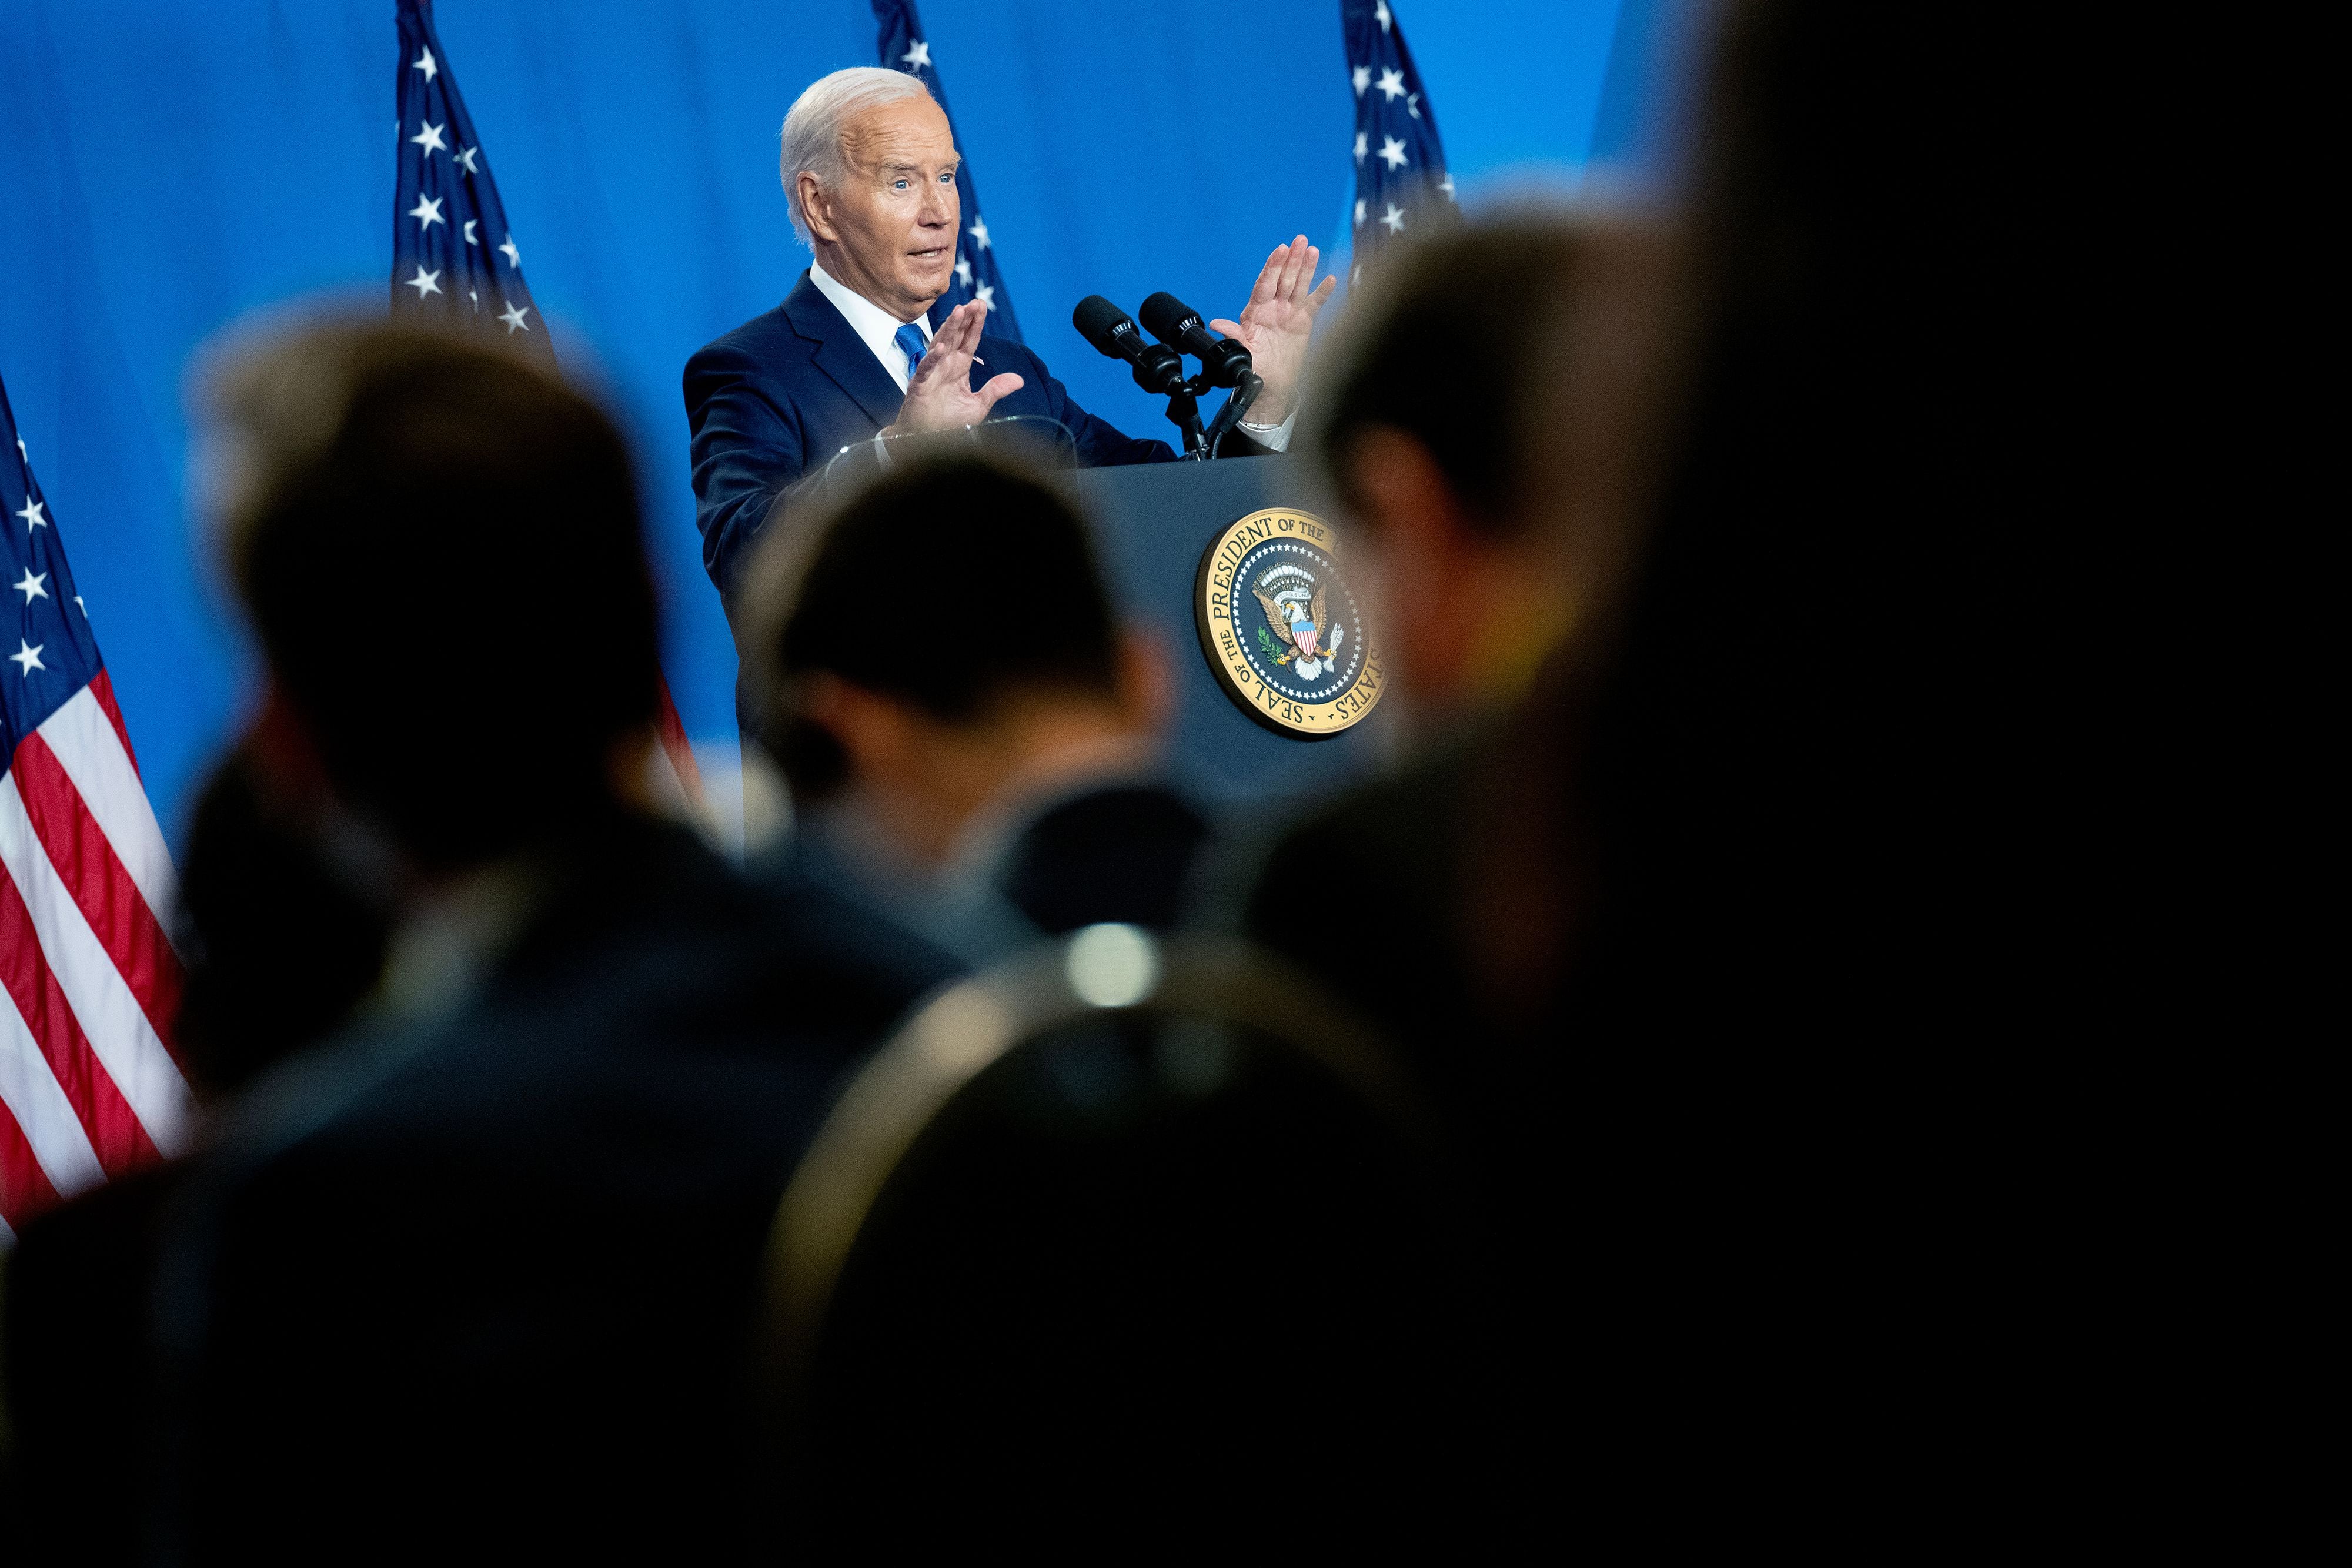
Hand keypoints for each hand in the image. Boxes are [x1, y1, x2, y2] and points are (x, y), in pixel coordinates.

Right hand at [885, 301, 1024, 434]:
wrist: (926, 437)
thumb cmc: (948, 421)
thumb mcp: (978, 405)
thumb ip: (996, 389)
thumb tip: (1019, 380)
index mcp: (960, 366)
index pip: (969, 340)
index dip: (975, 323)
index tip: (981, 305)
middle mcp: (946, 364)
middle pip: (956, 336)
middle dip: (964, 318)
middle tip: (974, 302)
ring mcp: (932, 372)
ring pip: (940, 344)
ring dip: (949, 329)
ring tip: (958, 312)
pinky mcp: (920, 384)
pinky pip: (927, 368)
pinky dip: (933, 358)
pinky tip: (942, 348)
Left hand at [1212, 235, 1336, 425]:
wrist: (1271, 385)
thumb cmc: (1254, 368)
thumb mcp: (1243, 353)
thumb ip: (1234, 337)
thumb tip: (1217, 324)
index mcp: (1256, 312)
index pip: (1265, 284)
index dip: (1272, 267)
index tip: (1280, 250)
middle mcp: (1273, 308)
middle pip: (1283, 279)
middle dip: (1291, 259)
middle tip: (1299, 240)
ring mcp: (1289, 313)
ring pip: (1299, 286)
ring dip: (1306, 268)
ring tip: (1313, 250)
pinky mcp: (1304, 322)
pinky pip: (1314, 304)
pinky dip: (1322, 292)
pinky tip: (1330, 279)